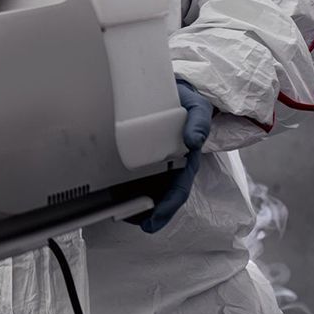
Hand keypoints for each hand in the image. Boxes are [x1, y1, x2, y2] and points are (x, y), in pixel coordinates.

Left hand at [132, 80, 212, 232]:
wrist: (169, 87)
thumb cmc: (184, 98)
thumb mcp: (196, 105)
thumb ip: (199, 119)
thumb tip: (193, 142)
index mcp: (185, 157)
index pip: (178, 187)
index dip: (168, 205)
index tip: (153, 221)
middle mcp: (170, 164)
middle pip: (162, 194)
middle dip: (152, 213)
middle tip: (138, 226)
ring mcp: (155, 161)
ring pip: (148, 189)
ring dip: (137, 206)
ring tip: (122, 217)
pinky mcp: (140, 155)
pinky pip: (134, 176)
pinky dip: (126, 190)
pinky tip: (114, 199)